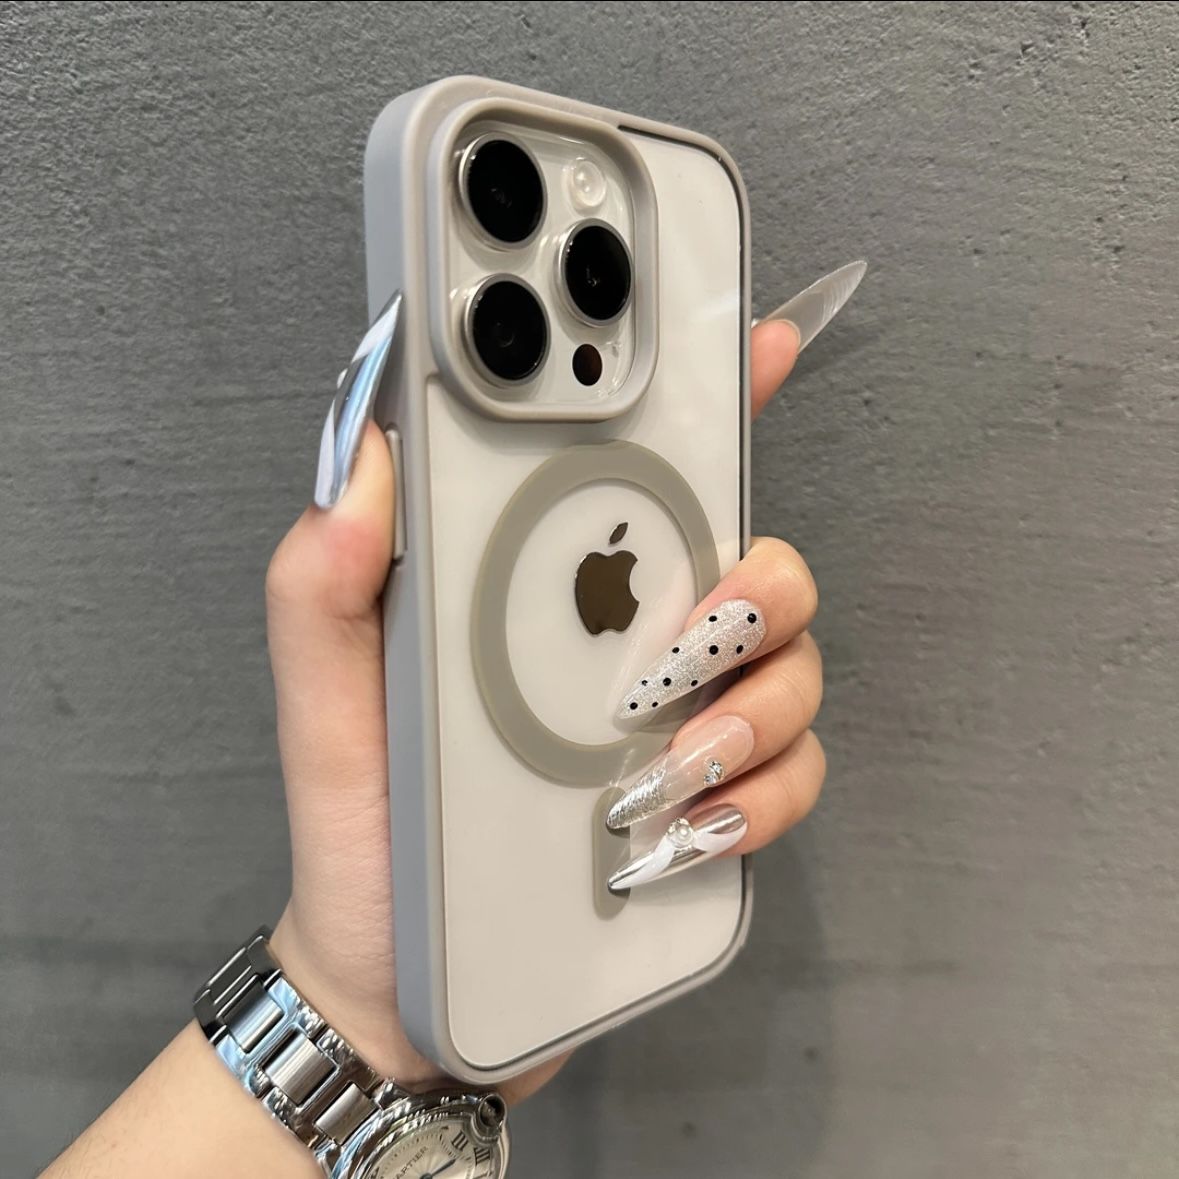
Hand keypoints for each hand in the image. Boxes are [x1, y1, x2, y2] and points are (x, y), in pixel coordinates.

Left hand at [263, 317, 824, 1101]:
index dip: (711, 402)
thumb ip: (324, 587)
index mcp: (550, 595)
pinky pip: (794, 776)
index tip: (758, 345)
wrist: (400, 981)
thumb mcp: (326, 703)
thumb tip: (368, 459)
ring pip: (794, 671)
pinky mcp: (713, 809)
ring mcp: (682, 727)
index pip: (643, 479)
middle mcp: (631, 647)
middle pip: (758, 568)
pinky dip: (763, 797)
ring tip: (667, 765)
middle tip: (690, 642)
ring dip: (756, 708)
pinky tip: (686, 830)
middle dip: (758, 589)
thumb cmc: (365, 828)